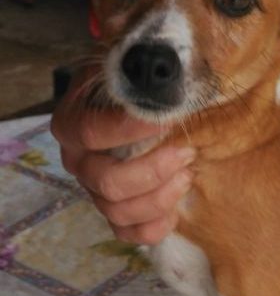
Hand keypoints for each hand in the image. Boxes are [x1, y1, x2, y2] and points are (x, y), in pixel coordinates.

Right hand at [51, 66, 194, 244]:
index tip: (169, 119)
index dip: (131, 129)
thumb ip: (146, 67)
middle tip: (187, 152)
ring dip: (162, 196)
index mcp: (73, 124)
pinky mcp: (119, 216)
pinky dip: (158, 224)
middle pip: (107, 181)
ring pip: (119, 212)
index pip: (91, 132)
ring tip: (188, 173)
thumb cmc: (149, 91)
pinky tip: (178, 204)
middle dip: (154, 170)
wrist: (159, 116)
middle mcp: (79, 163)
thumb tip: (157, 60)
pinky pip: (131, 235)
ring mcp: (96, 193)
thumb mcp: (142, 71)